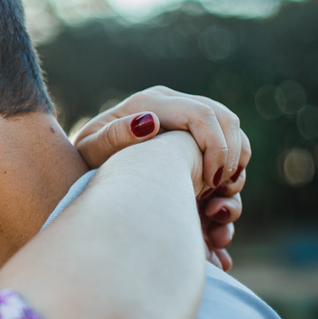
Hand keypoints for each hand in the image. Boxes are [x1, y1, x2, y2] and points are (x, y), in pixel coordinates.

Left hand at [71, 86, 250, 271]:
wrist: (82, 172)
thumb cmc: (83, 162)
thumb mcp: (89, 152)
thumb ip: (112, 137)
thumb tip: (148, 123)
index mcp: (150, 103)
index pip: (203, 114)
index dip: (217, 147)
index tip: (211, 184)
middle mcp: (173, 108)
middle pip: (228, 122)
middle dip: (232, 160)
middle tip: (218, 197)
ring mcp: (185, 126)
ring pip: (235, 139)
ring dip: (235, 175)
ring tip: (215, 210)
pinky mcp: (194, 146)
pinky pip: (228, 158)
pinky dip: (230, 185)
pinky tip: (215, 215)